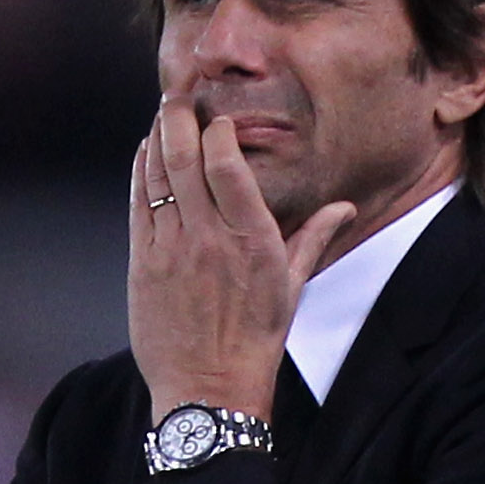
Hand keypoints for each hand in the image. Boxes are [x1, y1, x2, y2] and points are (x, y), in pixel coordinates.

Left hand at [129, 102, 354, 420]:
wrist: (209, 388)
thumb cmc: (255, 340)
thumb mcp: (292, 286)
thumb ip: (315, 237)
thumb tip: (345, 208)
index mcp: (252, 240)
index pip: (228, 165)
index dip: (219, 131)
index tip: (220, 117)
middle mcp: (209, 238)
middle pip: (184, 156)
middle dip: (179, 116)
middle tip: (181, 94)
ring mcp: (171, 248)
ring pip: (156, 172)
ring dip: (156, 135)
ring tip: (163, 113)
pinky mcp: (143, 262)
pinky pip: (139, 201)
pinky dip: (140, 170)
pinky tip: (146, 151)